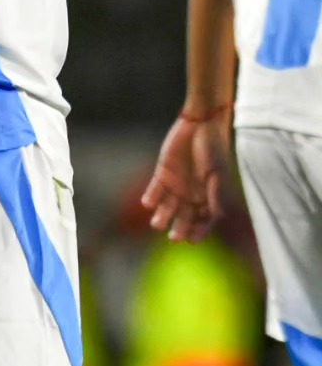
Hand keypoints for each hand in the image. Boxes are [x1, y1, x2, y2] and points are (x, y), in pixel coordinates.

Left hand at [141, 112, 230, 242]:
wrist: (200, 125)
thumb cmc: (214, 150)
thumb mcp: (218, 174)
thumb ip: (216, 195)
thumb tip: (217, 216)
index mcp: (209, 197)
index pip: (204, 220)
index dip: (199, 231)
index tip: (192, 240)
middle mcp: (192, 194)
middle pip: (185, 217)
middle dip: (179, 227)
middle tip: (174, 237)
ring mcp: (177, 185)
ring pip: (168, 206)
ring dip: (162, 215)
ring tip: (157, 224)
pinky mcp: (163, 173)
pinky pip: (155, 189)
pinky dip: (151, 197)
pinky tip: (148, 203)